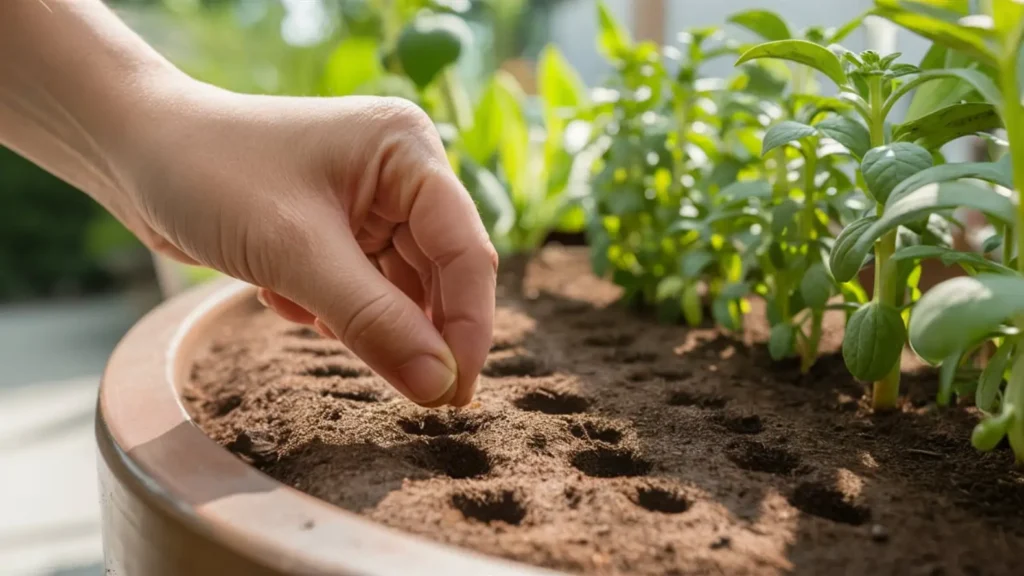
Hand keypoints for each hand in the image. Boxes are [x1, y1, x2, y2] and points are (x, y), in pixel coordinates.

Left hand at [118, 82, 496, 407]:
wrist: (132, 150)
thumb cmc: (210, 174)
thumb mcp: (294, 253)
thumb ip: (374, 321)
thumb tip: (440, 387)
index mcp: (408, 152)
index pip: (466, 250)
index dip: (468, 325)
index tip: (455, 395)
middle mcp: (402, 175)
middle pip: (440, 276)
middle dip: (410, 329)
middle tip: (403, 390)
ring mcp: (372, 206)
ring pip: (400, 293)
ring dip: (359, 320)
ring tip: (300, 304)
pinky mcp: (341, 233)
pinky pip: (363, 295)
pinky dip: (329, 311)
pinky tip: (280, 293)